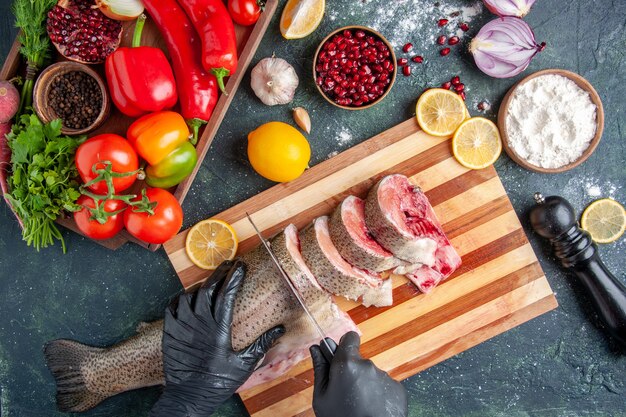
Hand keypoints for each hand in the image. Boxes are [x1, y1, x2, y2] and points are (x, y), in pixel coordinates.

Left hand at [150, 260, 284, 416]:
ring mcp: (181, 327)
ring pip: (189, 295)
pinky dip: (181, 297)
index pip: (226, 294)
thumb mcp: (244, 364)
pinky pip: (172, 306)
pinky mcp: (169, 332)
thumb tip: (280, 329)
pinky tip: (189, 297)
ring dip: (202, 285)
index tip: (241, 266)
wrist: (187, 398)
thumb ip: (261, 344)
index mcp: (219, 330)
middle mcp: (199, 324)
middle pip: (208, 289)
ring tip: (212, 281)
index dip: (234, 277)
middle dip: (220, 273)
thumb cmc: (217, 382)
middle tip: (230, 265)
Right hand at [310, 332, 407, 416]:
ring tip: (358, 404)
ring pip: (370, 374)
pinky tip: (371, 408)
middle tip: (344, 392)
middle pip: (358, 360)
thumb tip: (316, 348)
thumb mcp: (322, 397)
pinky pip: (384, 385)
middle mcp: (368, 365)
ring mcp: (385, 377)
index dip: (344, 345)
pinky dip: (378, 394)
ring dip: (365, 384)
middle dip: (351, 371)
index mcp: (347, 364)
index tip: (339, 356)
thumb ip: (320, 369)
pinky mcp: (397, 388)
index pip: (350, 337)